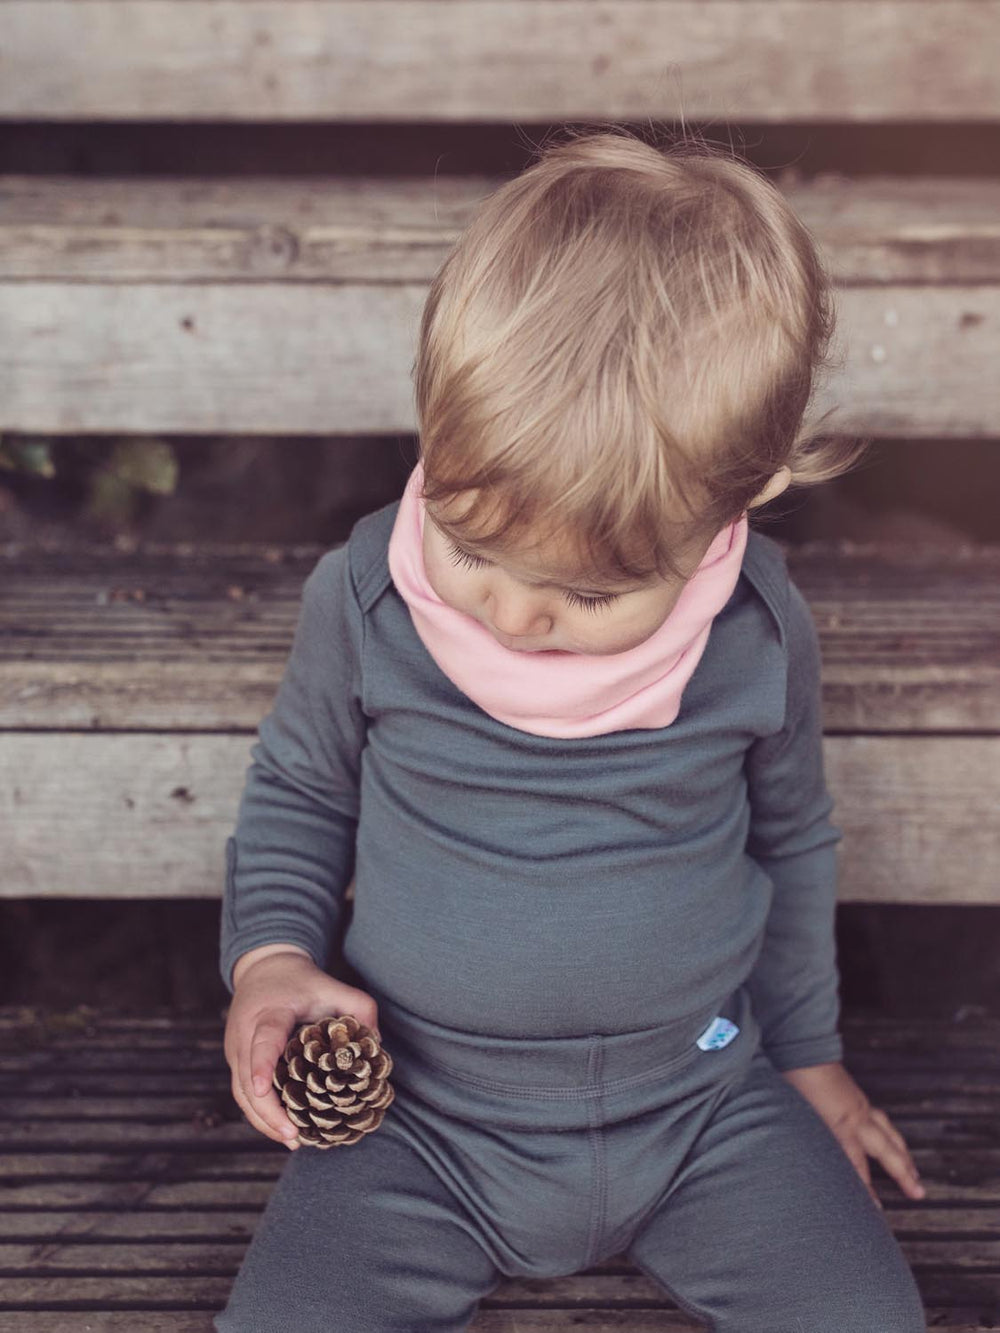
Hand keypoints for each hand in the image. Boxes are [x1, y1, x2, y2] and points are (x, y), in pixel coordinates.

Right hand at [223, 947, 380, 1148]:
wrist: (264, 969)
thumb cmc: (301, 981)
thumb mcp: (332, 985)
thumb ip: (359, 1009)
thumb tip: (378, 1045)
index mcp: (268, 1012)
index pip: (262, 1039)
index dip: (261, 1064)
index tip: (262, 1088)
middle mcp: (244, 1033)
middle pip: (247, 1078)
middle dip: (268, 1110)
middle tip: (295, 1135)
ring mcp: (235, 1049)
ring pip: (242, 1092)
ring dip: (264, 1119)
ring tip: (293, 1140)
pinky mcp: (236, 1061)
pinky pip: (243, 1093)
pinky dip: (261, 1114)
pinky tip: (284, 1130)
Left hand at [780, 1061, 925, 1208]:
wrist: (798, 1047)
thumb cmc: (792, 1081)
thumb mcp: (793, 1116)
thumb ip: (804, 1143)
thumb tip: (796, 1171)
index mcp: (840, 1124)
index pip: (858, 1166)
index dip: (866, 1191)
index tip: (876, 1212)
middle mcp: (856, 1116)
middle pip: (887, 1150)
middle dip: (904, 1173)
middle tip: (919, 1193)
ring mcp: (859, 1105)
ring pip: (889, 1133)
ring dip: (903, 1153)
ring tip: (914, 1171)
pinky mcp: (856, 1096)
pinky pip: (881, 1120)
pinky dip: (890, 1133)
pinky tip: (890, 1139)